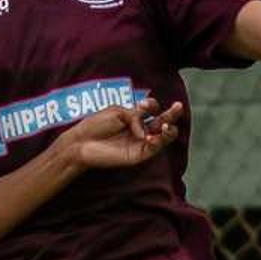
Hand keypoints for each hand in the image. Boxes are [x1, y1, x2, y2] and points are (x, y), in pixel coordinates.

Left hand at [59, 99, 185, 169]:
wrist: (82, 143)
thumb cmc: (96, 125)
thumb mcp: (117, 112)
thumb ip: (135, 116)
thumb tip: (146, 131)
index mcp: (134, 117)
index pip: (151, 109)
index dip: (151, 104)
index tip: (143, 104)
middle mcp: (140, 130)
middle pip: (162, 121)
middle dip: (172, 113)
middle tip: (178, 106)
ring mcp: (140, 143)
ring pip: (163, 136)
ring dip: (169, 129)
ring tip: (166, 125)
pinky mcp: (138, 155)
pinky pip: (154, 148)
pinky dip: (157, 141)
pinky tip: (153, 135)